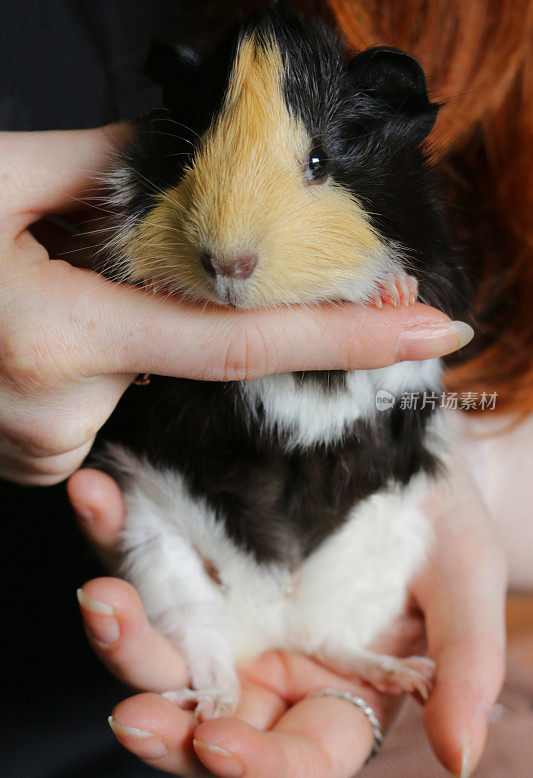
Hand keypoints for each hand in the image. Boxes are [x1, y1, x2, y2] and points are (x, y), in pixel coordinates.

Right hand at [0, 126, 471, 485]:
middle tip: (97, 253)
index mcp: (58, 338)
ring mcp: (49, 449)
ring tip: (40, 294)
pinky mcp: (41, 460)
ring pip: (141, 374)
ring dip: (123, 325)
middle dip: (175, 298)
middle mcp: (61, 414)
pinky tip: (38, 332)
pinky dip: (101, 357)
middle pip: (182, 348)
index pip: (240, 341)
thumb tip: (196, 159)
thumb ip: (103, 169)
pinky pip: (105, 401)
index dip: (342, 335)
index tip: (429, 329)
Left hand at [69, 462, 505, 777]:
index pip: (295, 753)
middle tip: (129, 709)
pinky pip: (144, 551)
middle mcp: (269, 661)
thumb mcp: (466, 583)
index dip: (256, 764)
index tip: (218, 744)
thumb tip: (458, 758)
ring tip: (100, 600)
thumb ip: (464, 665)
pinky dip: (112, 531)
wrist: (405, 449)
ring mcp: (224, 607)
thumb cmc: (442, 525)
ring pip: (159, 643)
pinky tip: (97, 497)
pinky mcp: (191, 549)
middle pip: (205, 714)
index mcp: (334, 690)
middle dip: (165, 716)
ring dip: (121, 632)